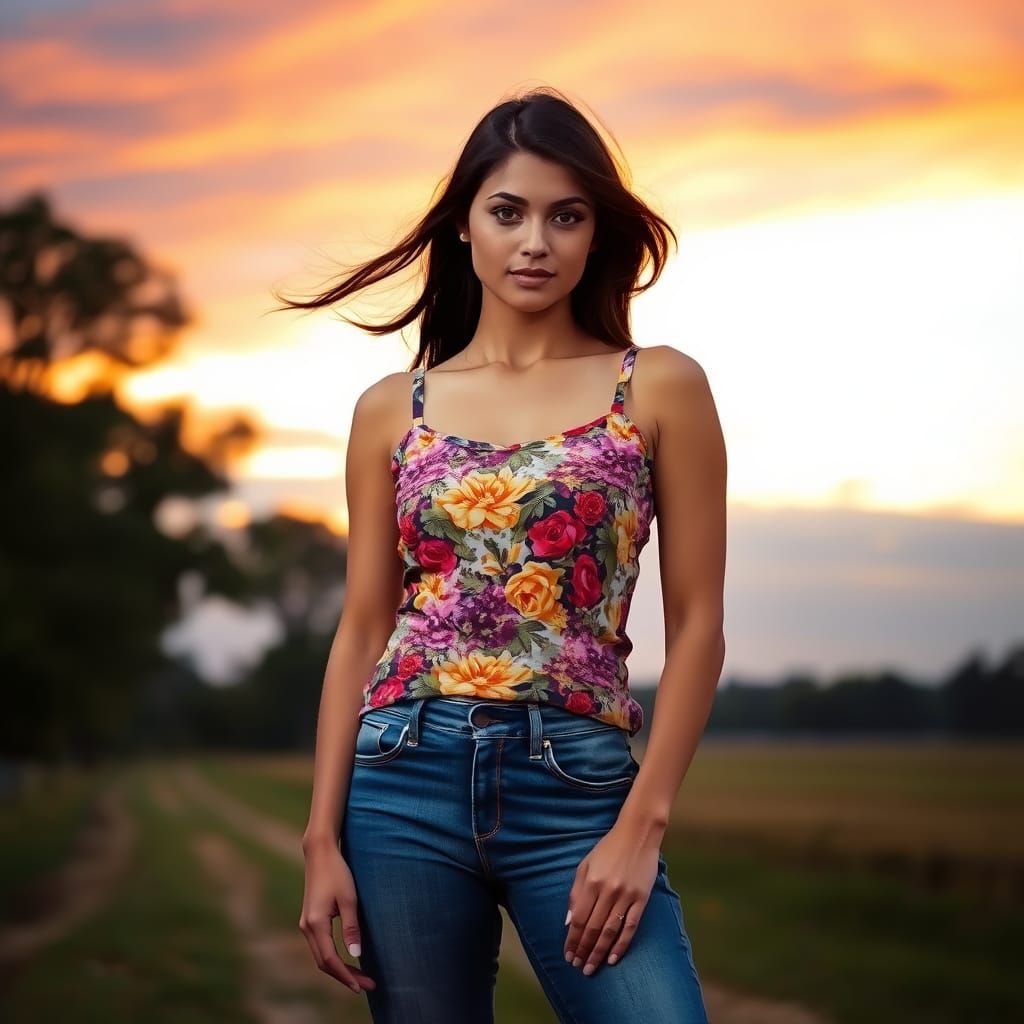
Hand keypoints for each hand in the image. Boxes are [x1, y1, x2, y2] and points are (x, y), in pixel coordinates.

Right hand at [299, 839, 376, 995]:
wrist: (320, 853)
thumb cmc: (337, 872)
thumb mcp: (349, 899)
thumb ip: (352, 928)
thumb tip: (356, 956)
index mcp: (316, 924)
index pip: (331, 960)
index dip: (346, 976)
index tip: (363, 986)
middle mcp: (307, 927)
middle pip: (324, 963)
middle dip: (345, 976)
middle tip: (367, 985)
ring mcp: (306, 924)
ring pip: (321, 956)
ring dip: (338, 969)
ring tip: (360, 976)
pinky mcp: (309, 920)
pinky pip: (320, 947)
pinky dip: (332, 958)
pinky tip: (347, 960)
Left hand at [563, 827, 659, 975]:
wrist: (638, 834)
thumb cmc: (608, 849)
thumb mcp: (585, 865)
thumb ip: (576, 893)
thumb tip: (568, 922)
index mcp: (592, 882)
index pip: (579, 919)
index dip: (572, 940)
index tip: (568, 955)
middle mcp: (608, 891)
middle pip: (593, 929)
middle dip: (583, 950)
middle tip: (578, 967)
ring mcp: (626, 896)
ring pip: (610, 931)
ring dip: (599, 952)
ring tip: (591, 968)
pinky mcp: (642, 899)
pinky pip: (630, 927)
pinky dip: (622, 945)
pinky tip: (613, 959)